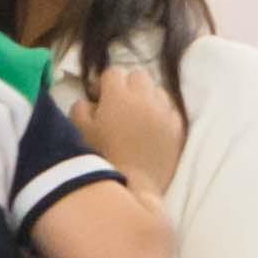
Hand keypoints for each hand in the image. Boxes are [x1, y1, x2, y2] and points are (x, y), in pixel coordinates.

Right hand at [72, 51, 186, 182]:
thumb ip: (81, 106)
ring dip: (146, 97)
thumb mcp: (78, 129)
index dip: (104, 84)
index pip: (113, 73)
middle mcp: (146, 98)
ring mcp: (166, 113)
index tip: (98, 99)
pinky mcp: (178, 129)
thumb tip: (92, 101)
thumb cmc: (100, 157)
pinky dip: (161, 113)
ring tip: (136, 116)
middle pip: (139, 76)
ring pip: (158, 91)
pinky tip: (151, 129)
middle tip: (118, 106)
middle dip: (127, 86)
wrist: (133, 185)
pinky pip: (171, 110)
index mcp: (119, 95)